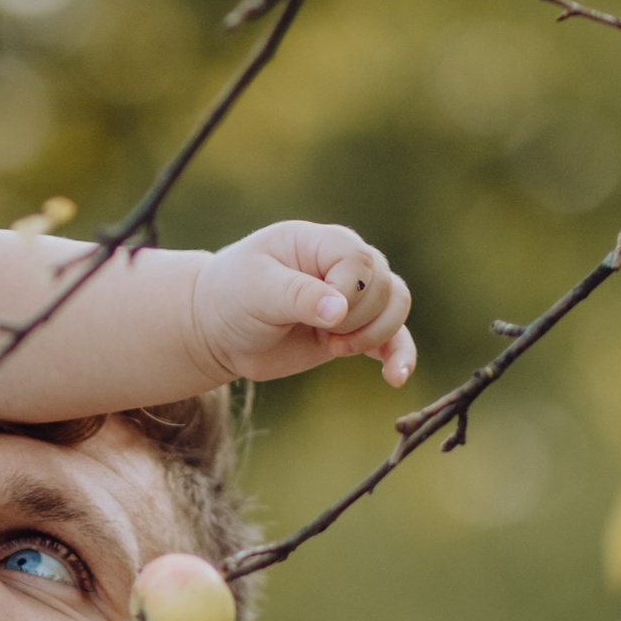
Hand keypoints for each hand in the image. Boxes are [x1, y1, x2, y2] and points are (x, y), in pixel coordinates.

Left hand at [193, 221, 415, 389]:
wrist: (220, 330)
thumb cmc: (232, 297)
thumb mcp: (256, 290)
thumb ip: (298, 295)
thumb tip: (339, 311)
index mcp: (320, 242)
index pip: (360, 260)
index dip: (349, 291)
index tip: (321, 314)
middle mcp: (344, 264)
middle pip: (384, 285)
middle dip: (358, 319)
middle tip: (320, 333)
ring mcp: (353, 297)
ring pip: (396, 307)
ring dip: (375, 335)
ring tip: (334, 348)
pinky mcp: (354, 330)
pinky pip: (394, 339)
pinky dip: (400, 357)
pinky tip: (396, 378)